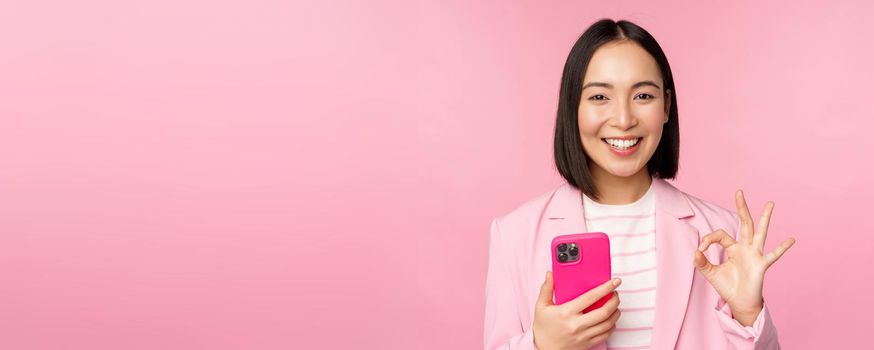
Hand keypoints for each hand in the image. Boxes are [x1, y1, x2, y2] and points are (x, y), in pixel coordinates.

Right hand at [532, 271, 620, 349]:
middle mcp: (577, 324)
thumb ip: (546, 289)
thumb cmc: (543, 327)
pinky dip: (612, 325)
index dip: (605, 288)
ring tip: (614, 305)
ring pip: (608, 324)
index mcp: (566, 312)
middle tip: (615, 294)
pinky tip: (610, 319)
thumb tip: (550, 274)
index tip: (614, 282)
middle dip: (614, 300)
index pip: (591, 297)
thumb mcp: (541, 306)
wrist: (543, 348)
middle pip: (604, 311)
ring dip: (615, 313)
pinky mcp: (587, 343)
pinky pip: (605, 334)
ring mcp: (583, 335)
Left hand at [693, 190, 795, 325]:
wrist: (739, 302)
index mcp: (733, 248)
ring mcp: (755, 255)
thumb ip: (702, 263)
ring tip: (770, 203)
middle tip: (739, 192)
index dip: (709, 239)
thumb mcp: (711, 273)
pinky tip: (792, 239)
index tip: (701, 249)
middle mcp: (745, 248)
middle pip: (744, 224)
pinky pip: (773, 255)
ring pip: (760, 232)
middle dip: (741, 208)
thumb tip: (695, 252)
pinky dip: (782, 248)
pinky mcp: (761, 265)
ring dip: (764, 218)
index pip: (720, 235)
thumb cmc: (728, 286)